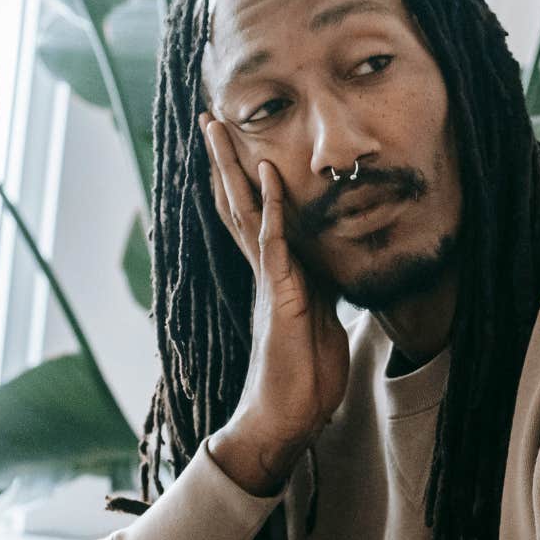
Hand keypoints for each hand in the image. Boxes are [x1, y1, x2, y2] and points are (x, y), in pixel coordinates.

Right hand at [201, 117, 350, 493]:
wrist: (288, 420)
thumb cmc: (304, 379)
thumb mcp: (321, 324)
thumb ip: (320, 293)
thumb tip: (330, 274)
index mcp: (278, 277)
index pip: (256, 218)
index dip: (246, 181)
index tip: (235, 143)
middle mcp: (266, 273)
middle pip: (238, 205)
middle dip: (224, 162)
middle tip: (209, 118)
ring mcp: (270, 283)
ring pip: (245, 215)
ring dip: (234, 170)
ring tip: (220, 130)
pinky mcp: (282, 298)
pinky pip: (275, 245)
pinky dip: (272, 208)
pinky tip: (266, 177)